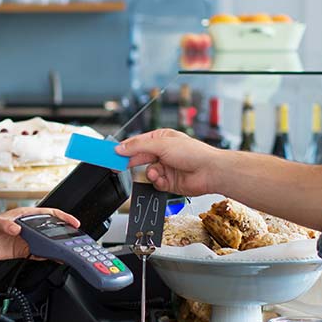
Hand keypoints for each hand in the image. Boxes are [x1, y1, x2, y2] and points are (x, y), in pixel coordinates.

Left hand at [0, 207, 80, 261]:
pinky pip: (37, 254)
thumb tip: (15, 228)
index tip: (73, 222)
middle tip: (75, 240)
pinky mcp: (21, 252)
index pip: (48, 214)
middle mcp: (26, 228)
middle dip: (64, 234)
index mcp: (23, 216)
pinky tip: (53, 259)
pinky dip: (46, 257)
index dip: (62, 217)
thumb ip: (4, 226)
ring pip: (46, 243)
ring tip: (67, 252)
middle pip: (50, 229)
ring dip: (56, 247)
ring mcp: (25, 240)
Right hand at [115, 128, 229, 196]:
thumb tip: (121, 148)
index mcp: (161, 139)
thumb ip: (138, 147)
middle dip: (131, 163)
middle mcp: (163, 153)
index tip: (112, 153)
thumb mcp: (161, 144)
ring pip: (147, 172)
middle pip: (140, 158)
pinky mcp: (169, 182)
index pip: (138, 143)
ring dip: (150, 173)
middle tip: (117, 167)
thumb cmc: (193, 153)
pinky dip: (157, 182)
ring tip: (154, 173)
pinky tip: (162, 179)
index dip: (124, 148)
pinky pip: (155, 183)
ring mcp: (166, 168)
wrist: (209, 171)